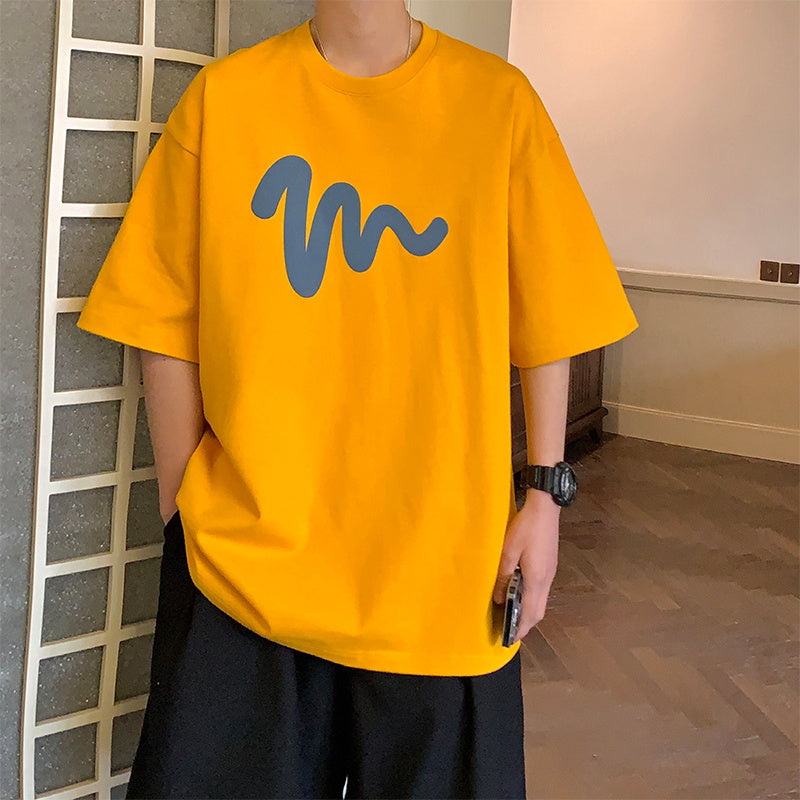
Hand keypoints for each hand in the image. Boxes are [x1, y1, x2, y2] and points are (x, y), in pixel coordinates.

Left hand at [492, 492, 560, 642]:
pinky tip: (519, 593)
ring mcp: (550, 572)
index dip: (521, 628)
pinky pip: (541, 590)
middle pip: (538, 611)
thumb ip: (503, 577)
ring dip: (528, 611)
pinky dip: (531, 598)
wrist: (545, 508)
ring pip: (541, 601)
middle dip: (525, 623)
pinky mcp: (549, 564)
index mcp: (537, 579)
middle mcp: (546, 579)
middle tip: (510, 629)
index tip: (510, 638)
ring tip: (512, 614)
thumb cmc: (525, 528)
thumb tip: (499, 599)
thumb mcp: (507, 552)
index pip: (530, 613)